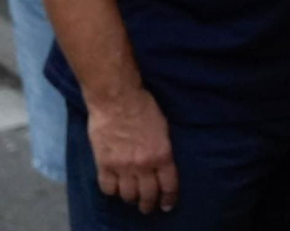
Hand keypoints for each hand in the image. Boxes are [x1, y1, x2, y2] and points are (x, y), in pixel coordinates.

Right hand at [86, 88, 177, 213]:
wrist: (117, 100)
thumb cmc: (144, 108)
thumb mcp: (163, 129)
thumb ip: (162, 150)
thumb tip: (161, 165)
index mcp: (162, 155)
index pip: (168, 185)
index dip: (168, 198)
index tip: (166, 205)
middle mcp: (143, 165)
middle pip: (147, 195)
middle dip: (148, 204)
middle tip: (147, 207)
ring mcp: (122, 167)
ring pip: (127, 195)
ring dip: (130, 199)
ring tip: (131, 198)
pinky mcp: (104, 165)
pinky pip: (107, 188)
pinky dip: (111, 191)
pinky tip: (114, 188)